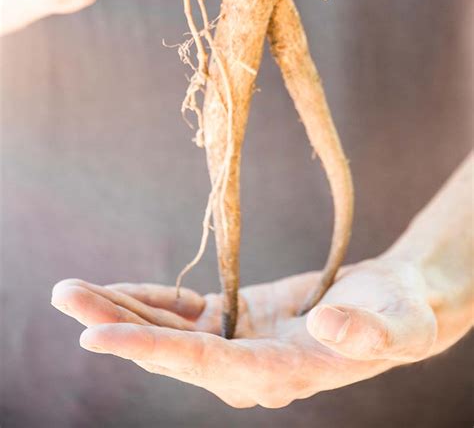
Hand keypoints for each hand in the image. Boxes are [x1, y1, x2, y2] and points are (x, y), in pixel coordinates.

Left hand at [51, 257, 436, 408]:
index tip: (96, 339)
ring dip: (122, 310)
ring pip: (168, 332)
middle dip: (115, 326)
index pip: (203, 366)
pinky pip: (184, 314)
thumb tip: (326, 324)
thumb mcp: (395, 321)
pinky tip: (121, 292)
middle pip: (169, 351)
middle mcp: (247, 367)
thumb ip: (366, 330)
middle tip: (65, 296)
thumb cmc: (399, 316)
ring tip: (74, 289)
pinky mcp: (238, 321)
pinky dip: (152, 301)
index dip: (150, 351)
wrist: (394, 307)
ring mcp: (238, 345)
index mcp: (279, 373)